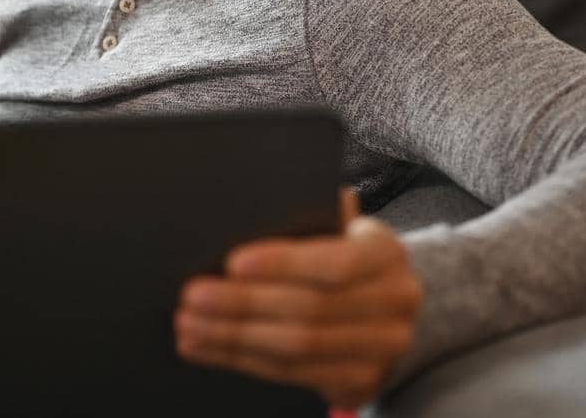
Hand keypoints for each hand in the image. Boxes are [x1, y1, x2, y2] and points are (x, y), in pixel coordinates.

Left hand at [173, 186, 422, 408]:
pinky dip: (243, 361)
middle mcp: (397, 301)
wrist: (382, 310)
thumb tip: (259, 202)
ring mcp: (384, 349)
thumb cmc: (342, 256)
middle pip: (310, 309)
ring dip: (234, 337)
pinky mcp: (362, 383)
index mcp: (386, 252)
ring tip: (189, 325)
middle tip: (192, 296)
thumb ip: (311, 216)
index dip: (283, 264)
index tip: (231, 263)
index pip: (335, 262)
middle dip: (243, 304)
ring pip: (297, 348)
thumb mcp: (337, 229)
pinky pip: (293, 375)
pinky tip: (207, 347)